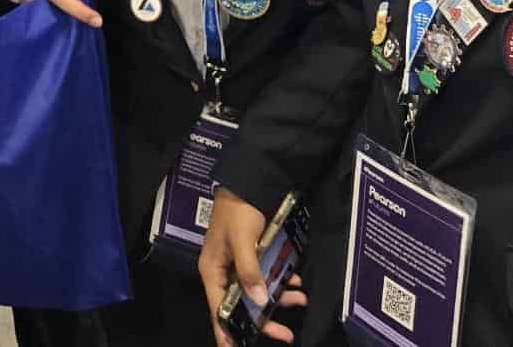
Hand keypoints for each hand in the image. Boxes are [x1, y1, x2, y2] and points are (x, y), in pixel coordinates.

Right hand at [202, 190, 302, 344]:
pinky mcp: (251, 256)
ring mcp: (237, 264)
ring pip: (257, 292)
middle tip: (286, 335)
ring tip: (300, 297)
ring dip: (278, 297)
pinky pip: (265, 276)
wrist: (247, 182)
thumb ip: (250, 271)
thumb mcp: (243, 240)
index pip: (219, 308)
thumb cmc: (239, 211)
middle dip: (265, 319)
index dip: (227, 331)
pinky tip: (295, 279)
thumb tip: (258, 300)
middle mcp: (223, 271)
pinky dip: (280, 280)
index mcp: (212, 270)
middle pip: (241, 305)